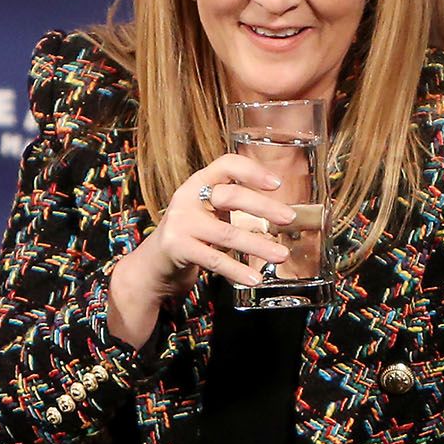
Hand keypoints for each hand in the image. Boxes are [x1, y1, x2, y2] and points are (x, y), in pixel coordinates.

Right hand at [105, 152, 294, 347]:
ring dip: (258, 245)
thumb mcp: (210, 214)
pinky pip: (214, 259)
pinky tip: (255, 278)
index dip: (252, 171)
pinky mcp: (176, 247)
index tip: (277, 183)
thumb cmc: (191, 235)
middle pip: (231, 196)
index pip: (227, 165)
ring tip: (281, 255)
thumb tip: (280, 216)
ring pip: (227, 233)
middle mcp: (187, 196)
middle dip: (264, 207)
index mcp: (200, 182)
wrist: (153, 264)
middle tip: (289, 218)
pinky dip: (237, 270)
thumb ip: (236, 208)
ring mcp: (180, 222)